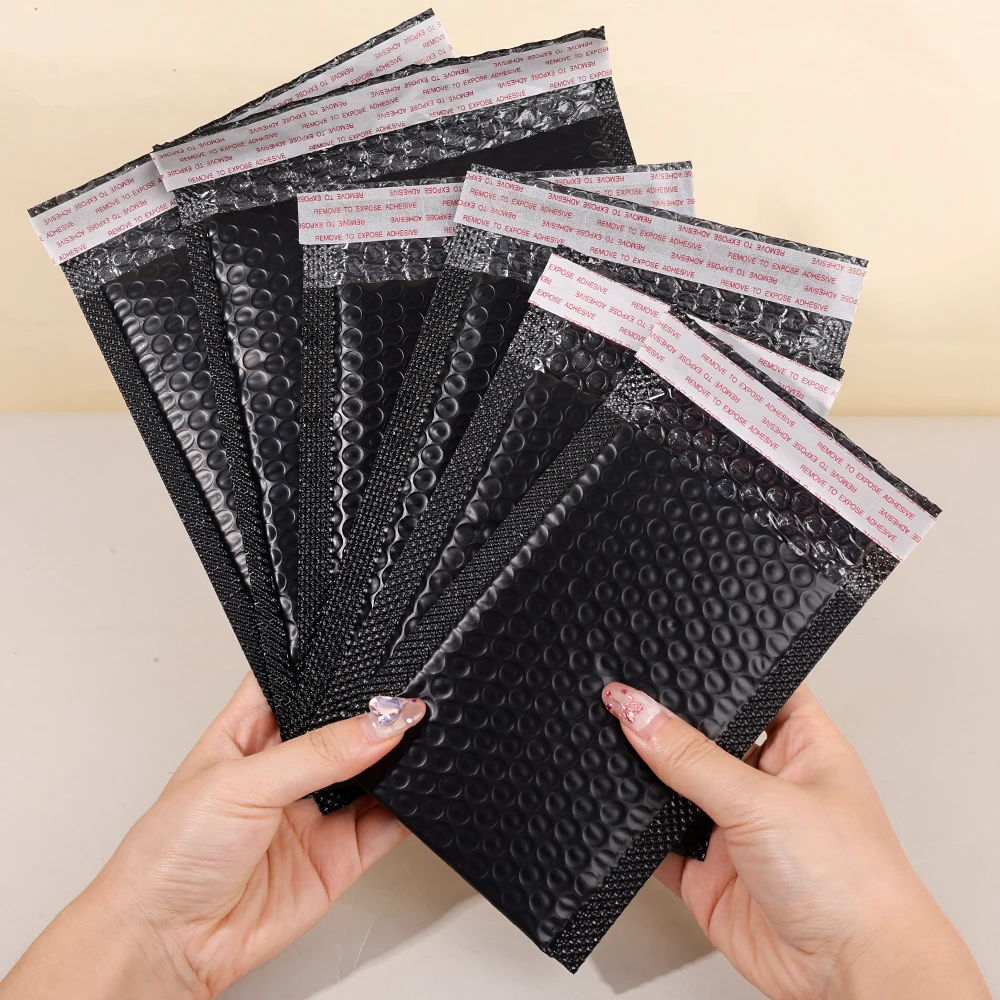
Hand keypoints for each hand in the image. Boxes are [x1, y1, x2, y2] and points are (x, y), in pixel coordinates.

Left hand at [0, 675, 425, 999]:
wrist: (169, 947)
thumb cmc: (167, 858)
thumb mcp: (241, 783)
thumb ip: (318, 753)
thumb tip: (381, 723)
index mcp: (248, 732)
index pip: (296, 683)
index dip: (332, 667)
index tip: (375, 654)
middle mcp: (285, 769)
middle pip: (343, 726)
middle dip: (375, 713)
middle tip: (407, 700)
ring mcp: (314, 812)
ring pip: (371, 772)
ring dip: (398, 756)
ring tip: (418, 736)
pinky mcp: (339, 855)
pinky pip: (387, 824)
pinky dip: (409, 808)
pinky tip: (417, 787)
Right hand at [602, 682, 988, 999]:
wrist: (852, 976)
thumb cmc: (853, 883)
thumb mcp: (762, 800)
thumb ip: (691, 757)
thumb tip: (637, 711)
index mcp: (803, 745)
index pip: (756, 687)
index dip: (715, 669)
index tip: (664, 652)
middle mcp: (768, 783)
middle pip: (706, 737)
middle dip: (668, 722)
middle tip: (623, 697)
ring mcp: (737, 828)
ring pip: (676, 787)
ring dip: (646, 775)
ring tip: (608, 744)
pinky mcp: (708, 873)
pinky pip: (659, 843)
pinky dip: (635, 831)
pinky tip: (616, 810)